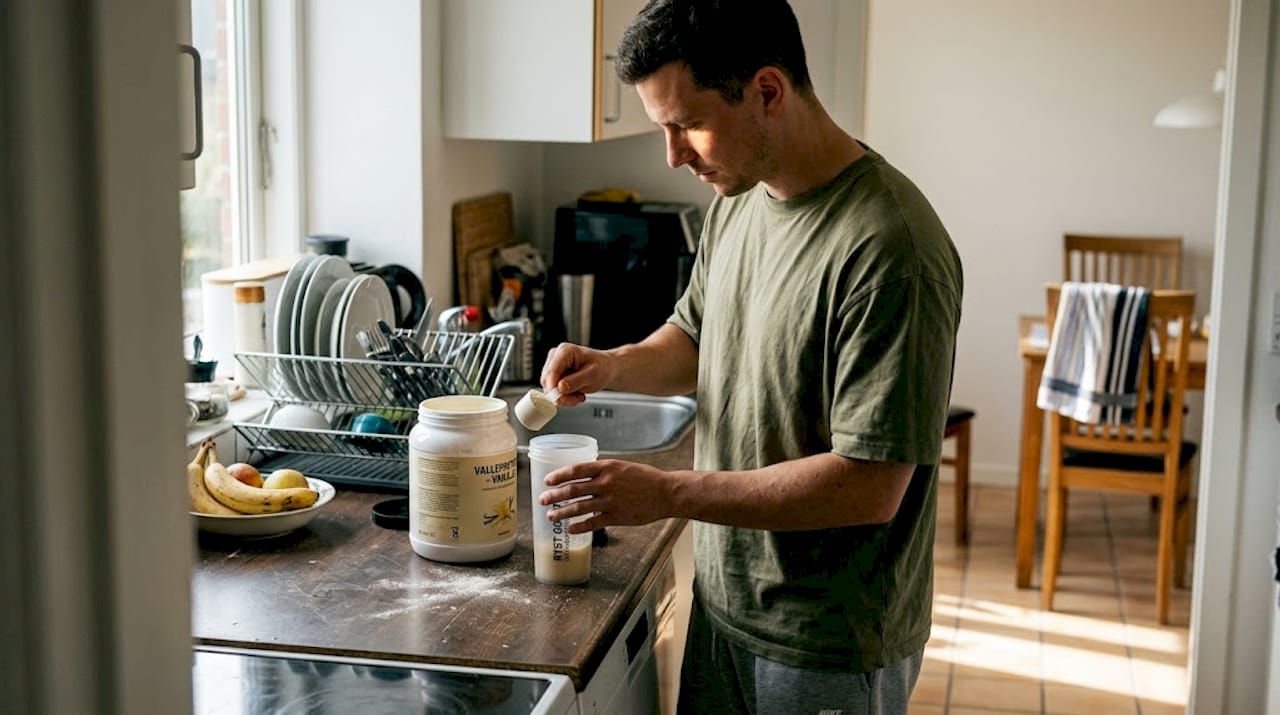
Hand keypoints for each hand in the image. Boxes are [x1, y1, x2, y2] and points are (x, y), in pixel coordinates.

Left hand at [539, 459, 676, 533]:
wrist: (666, 492)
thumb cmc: (646, 478)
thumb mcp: (623, 467)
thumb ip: (603, 471)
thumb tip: (583, 476)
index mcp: (607, 467)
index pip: (576, 469)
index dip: (559, 475)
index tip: (547, 480)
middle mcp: (606, 483)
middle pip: (573, 489)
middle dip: (554, 496)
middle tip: (543, 500)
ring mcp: (610, 501)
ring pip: (579, 507)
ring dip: (562, 512)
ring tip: (551, 516)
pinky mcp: (616, 516)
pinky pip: (592, 522)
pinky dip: (579, 526)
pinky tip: (570, 528)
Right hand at [540, 342, 616, 405]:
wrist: (606, 369)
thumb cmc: (602, 368)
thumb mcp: (593, 375)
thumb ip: (576, 381)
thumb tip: (560, 387)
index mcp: (565, 351)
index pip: (552, 370)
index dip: (553, 387)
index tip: (559, 399)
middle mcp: (556, 357)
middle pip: (547, 380)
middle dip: (561, 394)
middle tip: (578, 399)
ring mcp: (553, 366)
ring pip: (549, 388)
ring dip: (564, 397)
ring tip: (579, 395)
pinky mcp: (554, 376)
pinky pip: (553, 392)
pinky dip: (564, 397)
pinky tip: (576, 393)